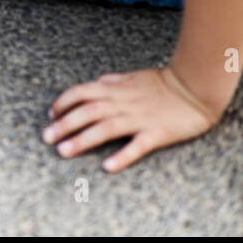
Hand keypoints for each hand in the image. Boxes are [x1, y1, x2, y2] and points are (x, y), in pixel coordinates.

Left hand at [43, 68, 219, 172]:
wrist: (197, 86)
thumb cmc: (165, 81)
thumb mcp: (134, 75)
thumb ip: (113, 80)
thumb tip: (97, 81)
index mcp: (114, 88)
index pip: (80, 93)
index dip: (62, 103)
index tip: (50, 115)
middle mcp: (121, 102)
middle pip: (85, 112)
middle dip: (63, 124)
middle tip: (46, 138)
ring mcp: (138, 118)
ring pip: (104, 128)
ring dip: (82, 140)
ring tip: (64, 151)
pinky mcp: (156, 133)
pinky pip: (137, 146)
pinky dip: (122, 156)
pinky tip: (108, 166)